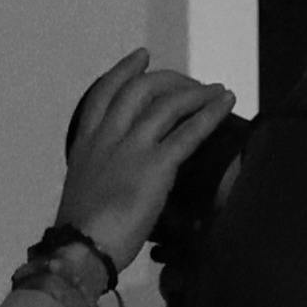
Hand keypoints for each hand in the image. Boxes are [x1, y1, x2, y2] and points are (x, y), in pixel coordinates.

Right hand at [54, 53, 242, 264]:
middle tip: (190, 82)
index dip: (124, 71)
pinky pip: (189, 131)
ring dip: (196, 92)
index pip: (104, 93)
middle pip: (140, 89)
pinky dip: (211, 113)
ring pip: (167, 104)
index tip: (141, 57)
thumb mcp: (84, 196)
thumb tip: (115, 190)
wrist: (81, 248)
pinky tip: (226, 102)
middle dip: (169, 80)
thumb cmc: (82, 236)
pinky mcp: (155, 165)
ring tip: (217, 90)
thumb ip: (101, 180)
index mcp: (86, 143)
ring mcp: (132, 147)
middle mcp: (108, 137)